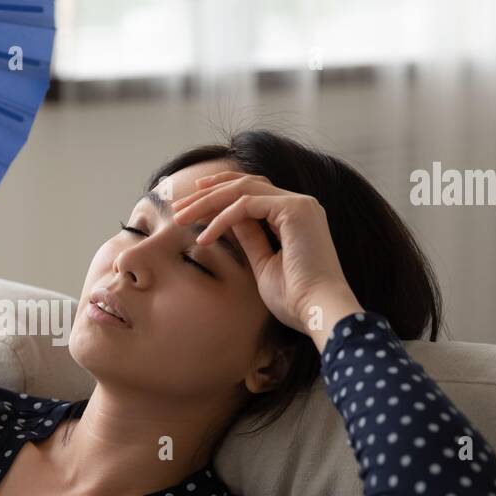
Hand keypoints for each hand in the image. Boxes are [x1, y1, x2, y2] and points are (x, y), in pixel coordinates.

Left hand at [170, 170, 362, 347]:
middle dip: (207, 192)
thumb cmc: (295, 299)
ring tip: (180, 216)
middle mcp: (300, 204)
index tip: (190, 206)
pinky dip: (222, 219)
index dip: (219, 195)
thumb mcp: (263, 264)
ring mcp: (300, 204)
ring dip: (207, 200)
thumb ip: (250, 238)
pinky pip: (247, 204)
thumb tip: (229, 222)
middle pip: (245, 184)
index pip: (252, 193)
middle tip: (177, 205)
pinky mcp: (295, 209)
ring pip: (243, 188)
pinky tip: (203, 237)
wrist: (318, 311)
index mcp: (295, 217)